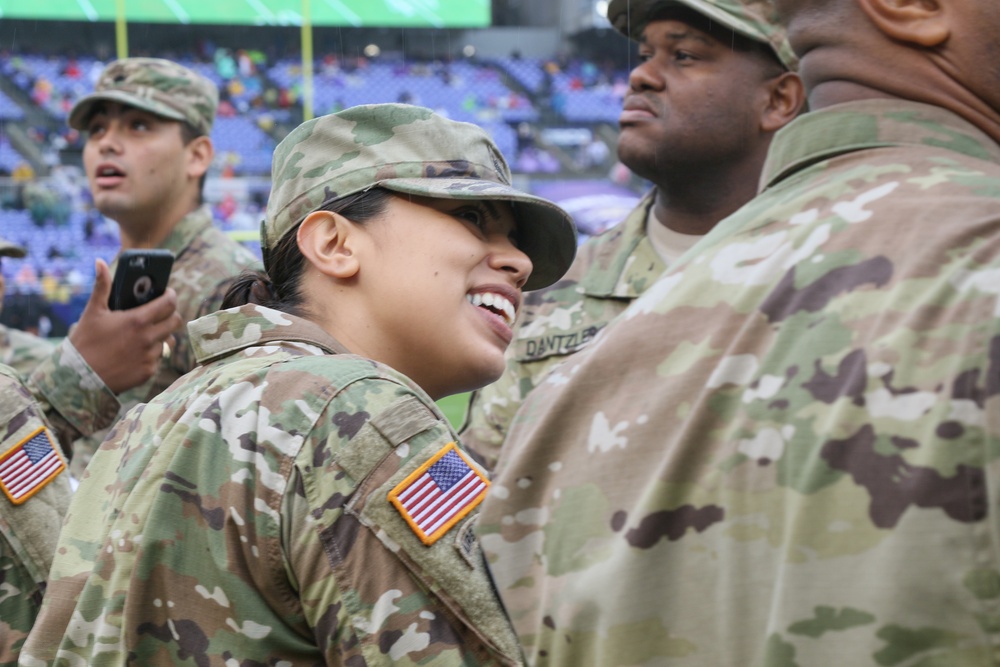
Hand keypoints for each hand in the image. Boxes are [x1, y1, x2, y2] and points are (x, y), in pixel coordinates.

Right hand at [69, 259, 182, 393]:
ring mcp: (150, 357)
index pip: (169, 304)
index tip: (168, 294)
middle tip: (159, 313)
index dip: (171, 296)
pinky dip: (151, 355)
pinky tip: (136, 353)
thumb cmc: (84, 342)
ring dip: (160, 336)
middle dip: (170, 315)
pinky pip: (158, 359)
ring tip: (145, 334)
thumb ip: (102, 286)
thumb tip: (100, 262)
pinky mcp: (148, 372)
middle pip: (175, 322)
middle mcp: (148, 339)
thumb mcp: (93, 312)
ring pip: (167, 341)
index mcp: (137, 321)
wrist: (77, 378)